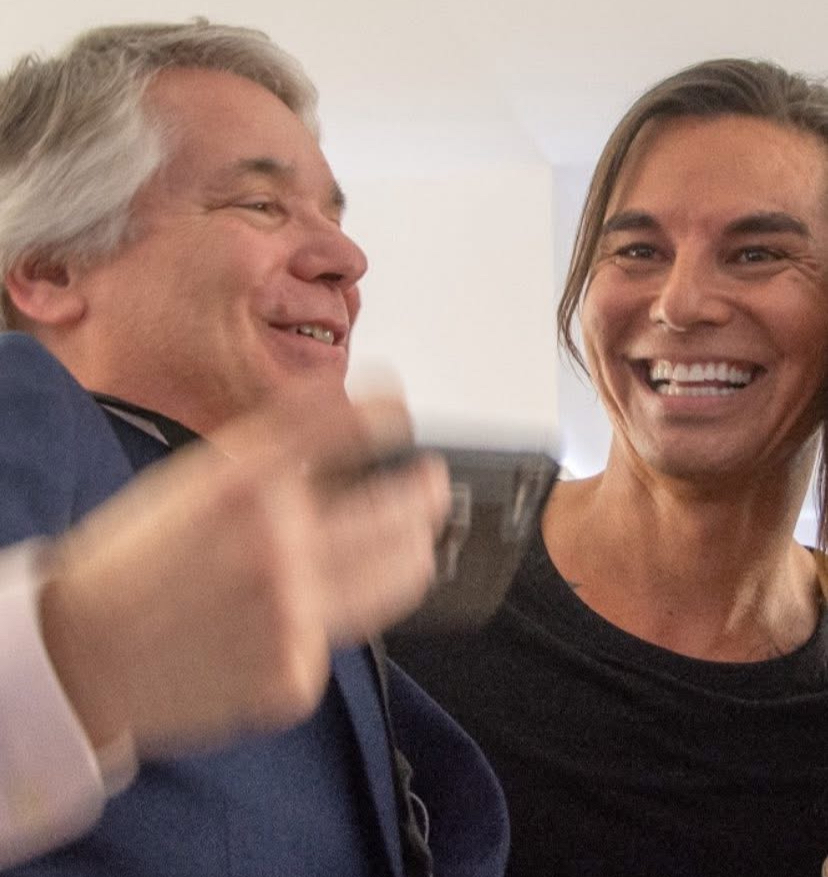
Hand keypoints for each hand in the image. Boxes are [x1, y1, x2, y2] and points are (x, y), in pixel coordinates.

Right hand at [38, 396, 449, 758]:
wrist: (87, 654)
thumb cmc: (139, 561)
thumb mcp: (198, 479)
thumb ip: (277, 441)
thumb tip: (342, 401)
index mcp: (243, 486)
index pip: (350, 430)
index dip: (389, 416)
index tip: (402, 416)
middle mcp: (274, 547)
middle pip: (405, 510)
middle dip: (428, 489)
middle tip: (430, 484)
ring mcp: (289, 616)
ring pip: (404, 575)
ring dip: (415, 547)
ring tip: (409, 537)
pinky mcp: (295, 675)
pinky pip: (347, 636)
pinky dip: (338, 613)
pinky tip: (303, 608)